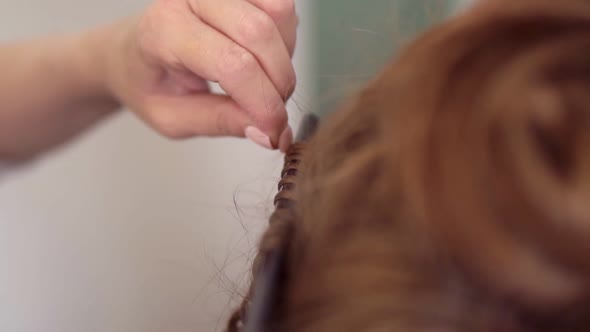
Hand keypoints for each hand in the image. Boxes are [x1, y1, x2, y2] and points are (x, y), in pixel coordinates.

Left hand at [106, 0, 296, 150]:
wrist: (131, 52)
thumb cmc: (147, 83)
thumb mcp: (171, 118)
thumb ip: (219, 122)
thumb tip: (267, 131)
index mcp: (164, 30)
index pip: (232, 63)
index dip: (262, 102)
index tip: (274, 132)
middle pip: (260, 33)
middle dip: (278, 82)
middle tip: (271, 113)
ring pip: (279, 14)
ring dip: (283, 58)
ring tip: (262, 83)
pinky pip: (282, 8)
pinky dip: (284, 41)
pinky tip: (263, 60)